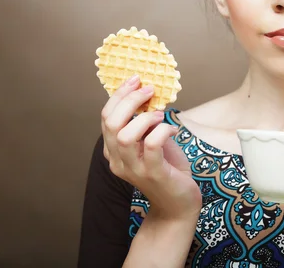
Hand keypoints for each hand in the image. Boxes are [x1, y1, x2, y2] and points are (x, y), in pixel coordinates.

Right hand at [101, 75, 201, 219]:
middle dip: (129, 100)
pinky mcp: (154, 174)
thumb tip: (147, 92)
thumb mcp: (150, 141)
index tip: (135, 79)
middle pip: (111, 123)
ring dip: (144, 117)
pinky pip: (151, 145)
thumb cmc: (166, 169)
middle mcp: (118, 160)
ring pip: (125, 136)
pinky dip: (162, 131)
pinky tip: (171, 130)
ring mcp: (134, 169)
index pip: (106, 117)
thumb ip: (144, 122)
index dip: (119, 95)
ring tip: (160, 115)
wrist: (178, 204)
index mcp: (113, 150)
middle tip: (149, 90)